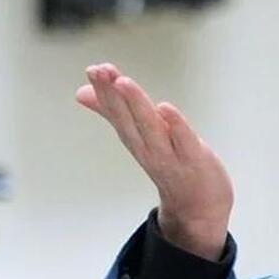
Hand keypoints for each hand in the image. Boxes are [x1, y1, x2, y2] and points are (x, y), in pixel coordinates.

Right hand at [77, 63, 233, 260]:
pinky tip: (165, 107)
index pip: (116, 113)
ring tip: (123, 81)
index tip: (93, 69)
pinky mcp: (195, 160)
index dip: (104, 91)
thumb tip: (80, 93)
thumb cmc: (170, 167)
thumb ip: (113, 113)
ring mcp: (171, 155)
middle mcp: (148, 148)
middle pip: (127, 119)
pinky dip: (174, 125)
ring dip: (136, 105)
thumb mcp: (139, 138)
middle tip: (99, 70)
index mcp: (135, 140)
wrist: (198, 209)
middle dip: (113, 94)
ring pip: (151, 128)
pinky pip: (184, 141)